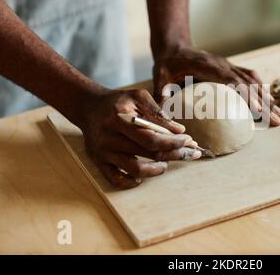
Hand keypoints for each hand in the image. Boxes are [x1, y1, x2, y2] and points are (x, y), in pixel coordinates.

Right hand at [76, 88, 201, 188]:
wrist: (88, 107)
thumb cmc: (118, 102)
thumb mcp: (138, 96)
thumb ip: (158, 112)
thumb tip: (179, 131)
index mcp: (120, 118)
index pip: (152, 137)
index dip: (173, 142)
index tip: (189, 141)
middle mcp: (110, 137)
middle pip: (149, 154)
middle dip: (175, 154)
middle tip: (191, 153)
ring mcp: (103, 152)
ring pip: (135, 169)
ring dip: (156, 170)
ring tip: (166, 163)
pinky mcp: (98, 162)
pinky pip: (116, 179)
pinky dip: (132, 182)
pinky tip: (144, 176)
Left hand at [153, 46, 279, 125]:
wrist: (174, 46)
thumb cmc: (167, 63)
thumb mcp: (160, 76)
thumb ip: (162, 92)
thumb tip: (163, 114)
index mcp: (208, 66)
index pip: (233, 81)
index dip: (247, 95)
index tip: (259, 110)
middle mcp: (223, 64)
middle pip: (249, 83)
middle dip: (265, 102)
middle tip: (278, 120)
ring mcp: (229, 65)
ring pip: (254, 81)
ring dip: (268, 98)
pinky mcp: (230, 69)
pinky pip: (251, 78)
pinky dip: (262, 90)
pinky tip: (270, 102)